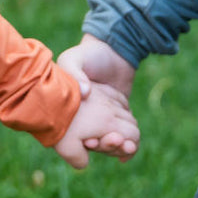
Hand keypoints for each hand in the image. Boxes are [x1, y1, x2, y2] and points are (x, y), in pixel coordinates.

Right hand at [58, 34, 137, 157]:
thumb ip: (75, 71)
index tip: (89, 139)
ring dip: (116, 147)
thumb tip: (85, 92)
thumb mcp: (74, 58)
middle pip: (93, 143)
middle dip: (103, 146)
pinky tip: (129, 145)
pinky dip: (126, 144)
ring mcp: (103, 119)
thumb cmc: (89, 54)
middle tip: (112, 140)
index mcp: (68, 108)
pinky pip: (123, 138)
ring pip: (109, 143)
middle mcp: (84, 118)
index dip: (81, 140)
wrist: (113, 50)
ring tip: (125, 144)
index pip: (72, 134)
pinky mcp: (119, 119)